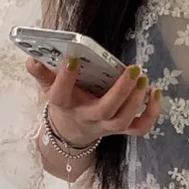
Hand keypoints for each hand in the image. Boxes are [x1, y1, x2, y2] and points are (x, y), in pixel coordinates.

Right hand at [25, 54, 162, 149]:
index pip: (61, 94)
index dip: (66, 77)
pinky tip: (156, 94)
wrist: (72, 131)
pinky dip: (151, 114)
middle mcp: (87, 117)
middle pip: (104, 110)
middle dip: (120, 90)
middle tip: (134, 69)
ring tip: (144, 79)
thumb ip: (42, 73)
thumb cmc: (65, 102)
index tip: (73, 57)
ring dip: (137, 100)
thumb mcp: (49, 88)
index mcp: (65, 105)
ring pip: (123, 120)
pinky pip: (138, 128)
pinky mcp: (120, 130)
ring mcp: (105, 126)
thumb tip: (32, 59)